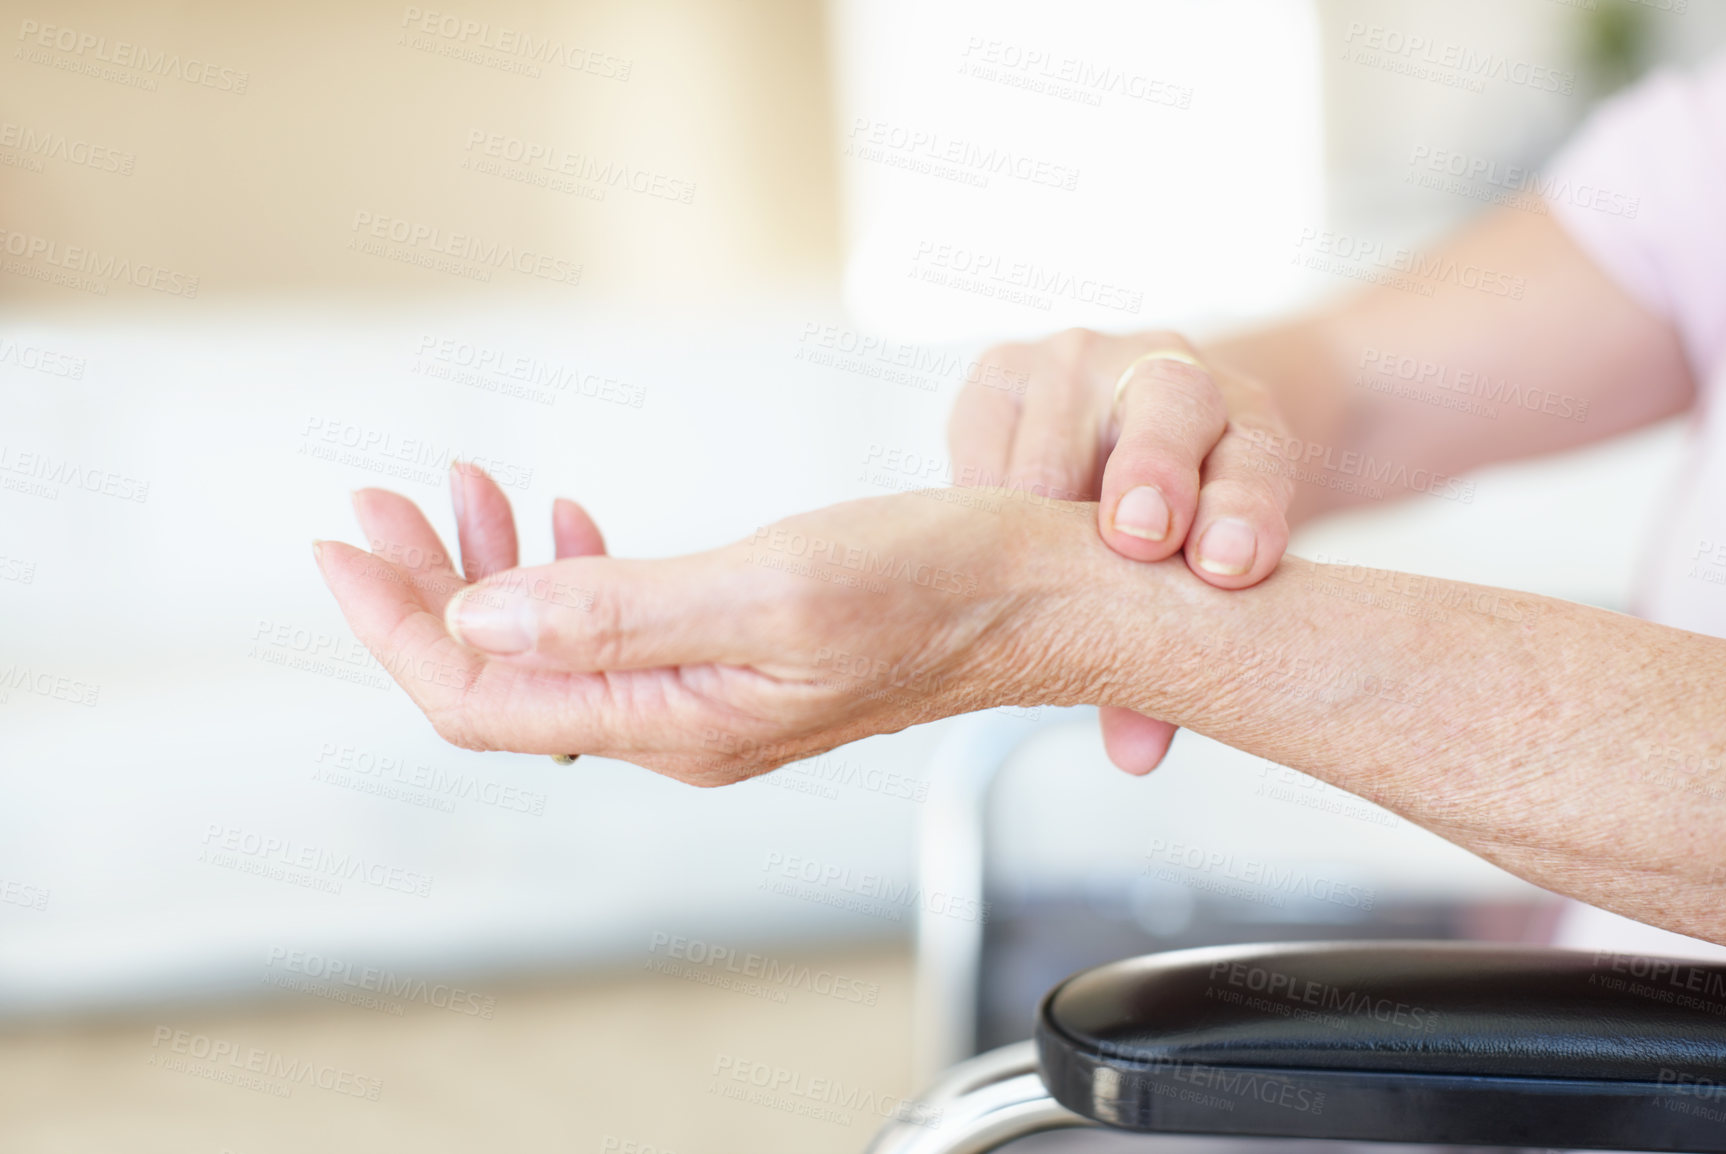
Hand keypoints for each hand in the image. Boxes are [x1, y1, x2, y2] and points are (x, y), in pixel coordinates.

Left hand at [313, 465, 1091, 783]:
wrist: (1051, 598)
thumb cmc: (946, 588)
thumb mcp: (774, 588)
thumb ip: (617, 613)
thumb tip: (477, 623)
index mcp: (675, 719)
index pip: (480, 696)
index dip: (396, 623)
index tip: (344, 540)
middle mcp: (679, 724)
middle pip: (499, 677)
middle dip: (424, 589)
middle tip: (379, 505)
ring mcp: (707, 699)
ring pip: (552, 650)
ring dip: (493, 573)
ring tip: (463, 490)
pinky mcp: (738, 664)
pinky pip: (613, 632)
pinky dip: (569, 572)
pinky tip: (567, 525)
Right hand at [949, 328, 1293, 773]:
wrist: (1142, 417)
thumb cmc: (1183, 505)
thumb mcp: (1202, 574)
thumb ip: (1171, 656)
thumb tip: (1133, 753)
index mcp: (1248, 420)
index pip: (1259, 462)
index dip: (1244, 515)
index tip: (1229, 569)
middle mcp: (1170, 371)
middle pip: (1168, 419)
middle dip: (1152, 479)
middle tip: (1137, 538)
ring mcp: (1081, 361)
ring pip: (1059, 438)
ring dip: (1040, 513)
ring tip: (1026, 578)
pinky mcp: (1000, 372)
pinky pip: (977, 443)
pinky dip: (974, 505)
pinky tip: (972, 547)